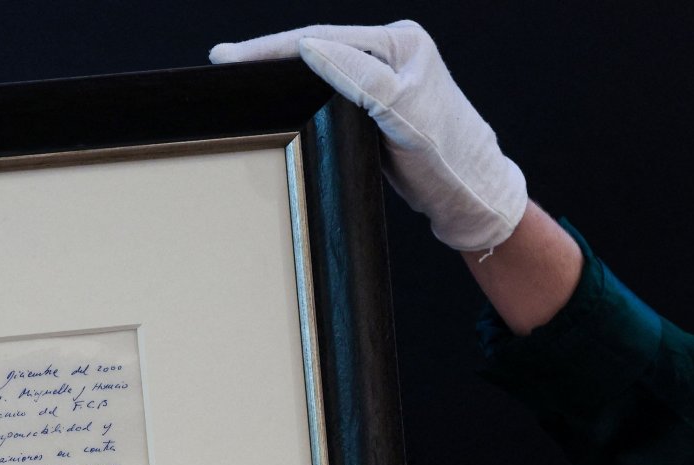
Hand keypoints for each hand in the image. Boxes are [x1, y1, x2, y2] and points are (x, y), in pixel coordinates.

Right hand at [210, 21, 524, 251]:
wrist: (471, 195)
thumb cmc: (447, 159)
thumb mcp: (403, 115)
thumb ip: (360, 77)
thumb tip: (310, 47)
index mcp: (401, 44)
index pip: (324, 40)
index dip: (273, 48)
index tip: (230, 56)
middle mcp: (394, 52)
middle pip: (318, 46)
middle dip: (269, 54)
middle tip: (223, 60)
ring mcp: (386, 76)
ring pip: (321, 66)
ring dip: (281, 70)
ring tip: (240, 71)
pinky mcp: (379, 102)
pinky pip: (330, 87)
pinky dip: (299, 88)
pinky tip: (277, 93)